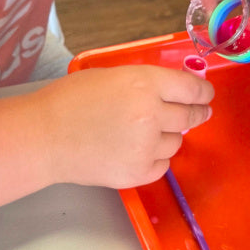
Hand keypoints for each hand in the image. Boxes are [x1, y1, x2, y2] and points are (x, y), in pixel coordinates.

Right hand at [36, 66, 213, 188]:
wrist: (44, 136)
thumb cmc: (70, 101)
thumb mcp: (112, 77)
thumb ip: (146, 83)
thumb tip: (176, 90)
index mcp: (144, 84)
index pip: (192, 88)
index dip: (203, 92)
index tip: (205, 95)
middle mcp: (151, 114)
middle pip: (191, 116)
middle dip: (195, 114)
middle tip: (195, 114)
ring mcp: (146, 147)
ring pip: (176, 142)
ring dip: (166, 137)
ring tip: (140, 133)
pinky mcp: (138, 172)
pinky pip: (162, 165)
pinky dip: (154, 159)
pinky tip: (133, 151)